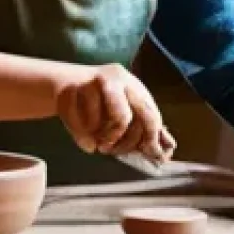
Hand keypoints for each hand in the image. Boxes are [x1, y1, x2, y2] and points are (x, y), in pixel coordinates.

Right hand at [55, 63, 174, 161]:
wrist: (65, 83)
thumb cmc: (99, 103)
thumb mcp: (126, 111)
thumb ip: (145, 128)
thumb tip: (168, 148)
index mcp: (133, 86)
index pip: (150, 115)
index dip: (150, 138)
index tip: (146, 153)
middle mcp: (117, 79)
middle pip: (126, 117)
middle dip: (124, 141)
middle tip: (115, 151)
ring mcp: (94, 82)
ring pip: (106, 122)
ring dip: (104, 139)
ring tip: (100, 144)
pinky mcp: (73, 89)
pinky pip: (84, 123)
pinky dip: (85, 138)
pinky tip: (86, 140)